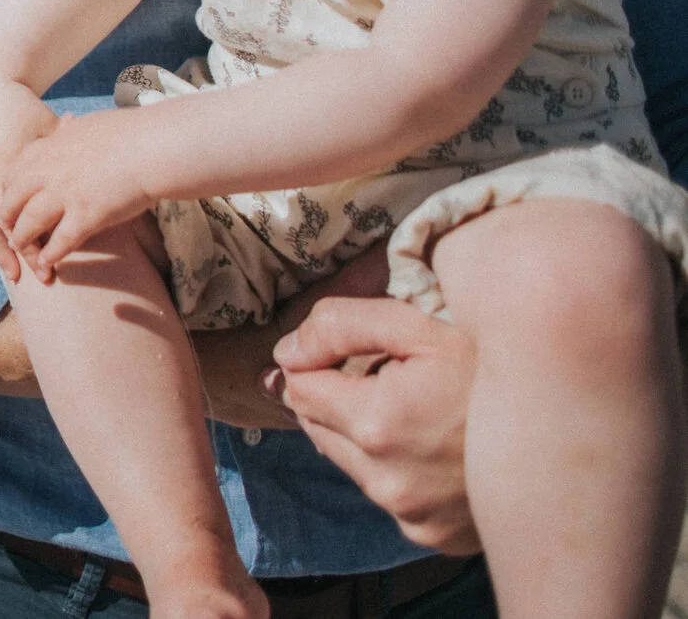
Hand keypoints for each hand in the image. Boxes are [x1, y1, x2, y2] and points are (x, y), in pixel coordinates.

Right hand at [0, 82, 56, 283]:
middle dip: (27, 252)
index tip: (62, 256)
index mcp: (16, 166)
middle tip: (45, 276)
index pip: (32, 213)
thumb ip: (69, 151)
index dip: (47, 238)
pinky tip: (0, 251)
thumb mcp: (50, 128)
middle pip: (12, 225)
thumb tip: (98, 170)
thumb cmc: (22, 109)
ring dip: (3, 251)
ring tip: (14, 276)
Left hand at [0, 111, 154, 279]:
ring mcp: (65, 195)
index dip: (9, 191)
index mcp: (49, 148)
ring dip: (24, 241)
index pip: (14, 172)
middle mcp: (50, 172)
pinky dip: (51, 256)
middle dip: (8, 217)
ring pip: (30, 223)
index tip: (10, 201)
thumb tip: (67, 122)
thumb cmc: (129, 133)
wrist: (152, 146)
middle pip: (13, 199)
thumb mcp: (87, 123)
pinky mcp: (85, 216)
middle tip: (9, 231)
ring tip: (23, 253)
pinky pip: (60, 242)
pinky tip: (49, 265)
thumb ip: (70, 129)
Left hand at [269, 295, 478, 552]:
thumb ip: (342, 326)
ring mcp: (412, 516)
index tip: (348, 351)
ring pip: (350, 463)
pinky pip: (389, 494)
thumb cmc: (497, 366)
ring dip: (367, 435)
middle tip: (391, 377)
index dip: (317, 363)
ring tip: (422, 412)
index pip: (298, 391)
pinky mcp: (434, 536)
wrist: (572, 424)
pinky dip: (399, 469)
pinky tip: (439, 447)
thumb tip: (287, 351)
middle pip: (318, 429)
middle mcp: (388, 483)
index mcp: (377, 425)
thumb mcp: (421, 324)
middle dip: (339, 399)